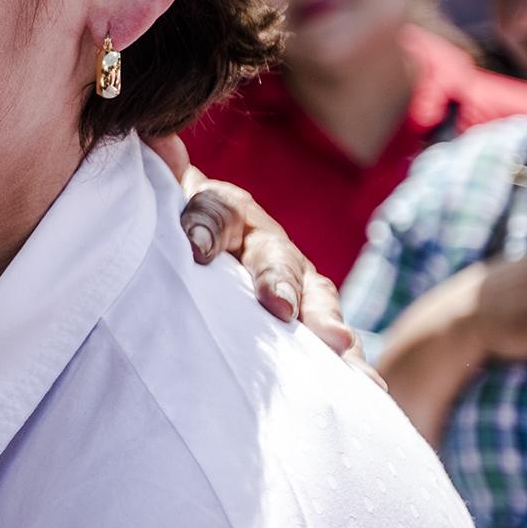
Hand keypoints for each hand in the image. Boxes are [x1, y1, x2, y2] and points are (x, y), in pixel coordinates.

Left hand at [148, 134, 381, 388]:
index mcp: (226, 211)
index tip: (194, 248)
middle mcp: (268, 244)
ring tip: (338, 346)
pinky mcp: (312, 322)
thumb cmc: (178, 233)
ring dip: (327, 322)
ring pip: (316, 299)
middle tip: (278, 306)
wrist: (206, 251)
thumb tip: (157, 139)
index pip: (216, 211)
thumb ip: (161, 177)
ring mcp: (298, 283)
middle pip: (276, 259)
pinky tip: (369, 388)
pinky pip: (334, 344)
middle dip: (278, 281)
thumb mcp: (163, 206)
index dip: (206, 226)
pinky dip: (351, 365)